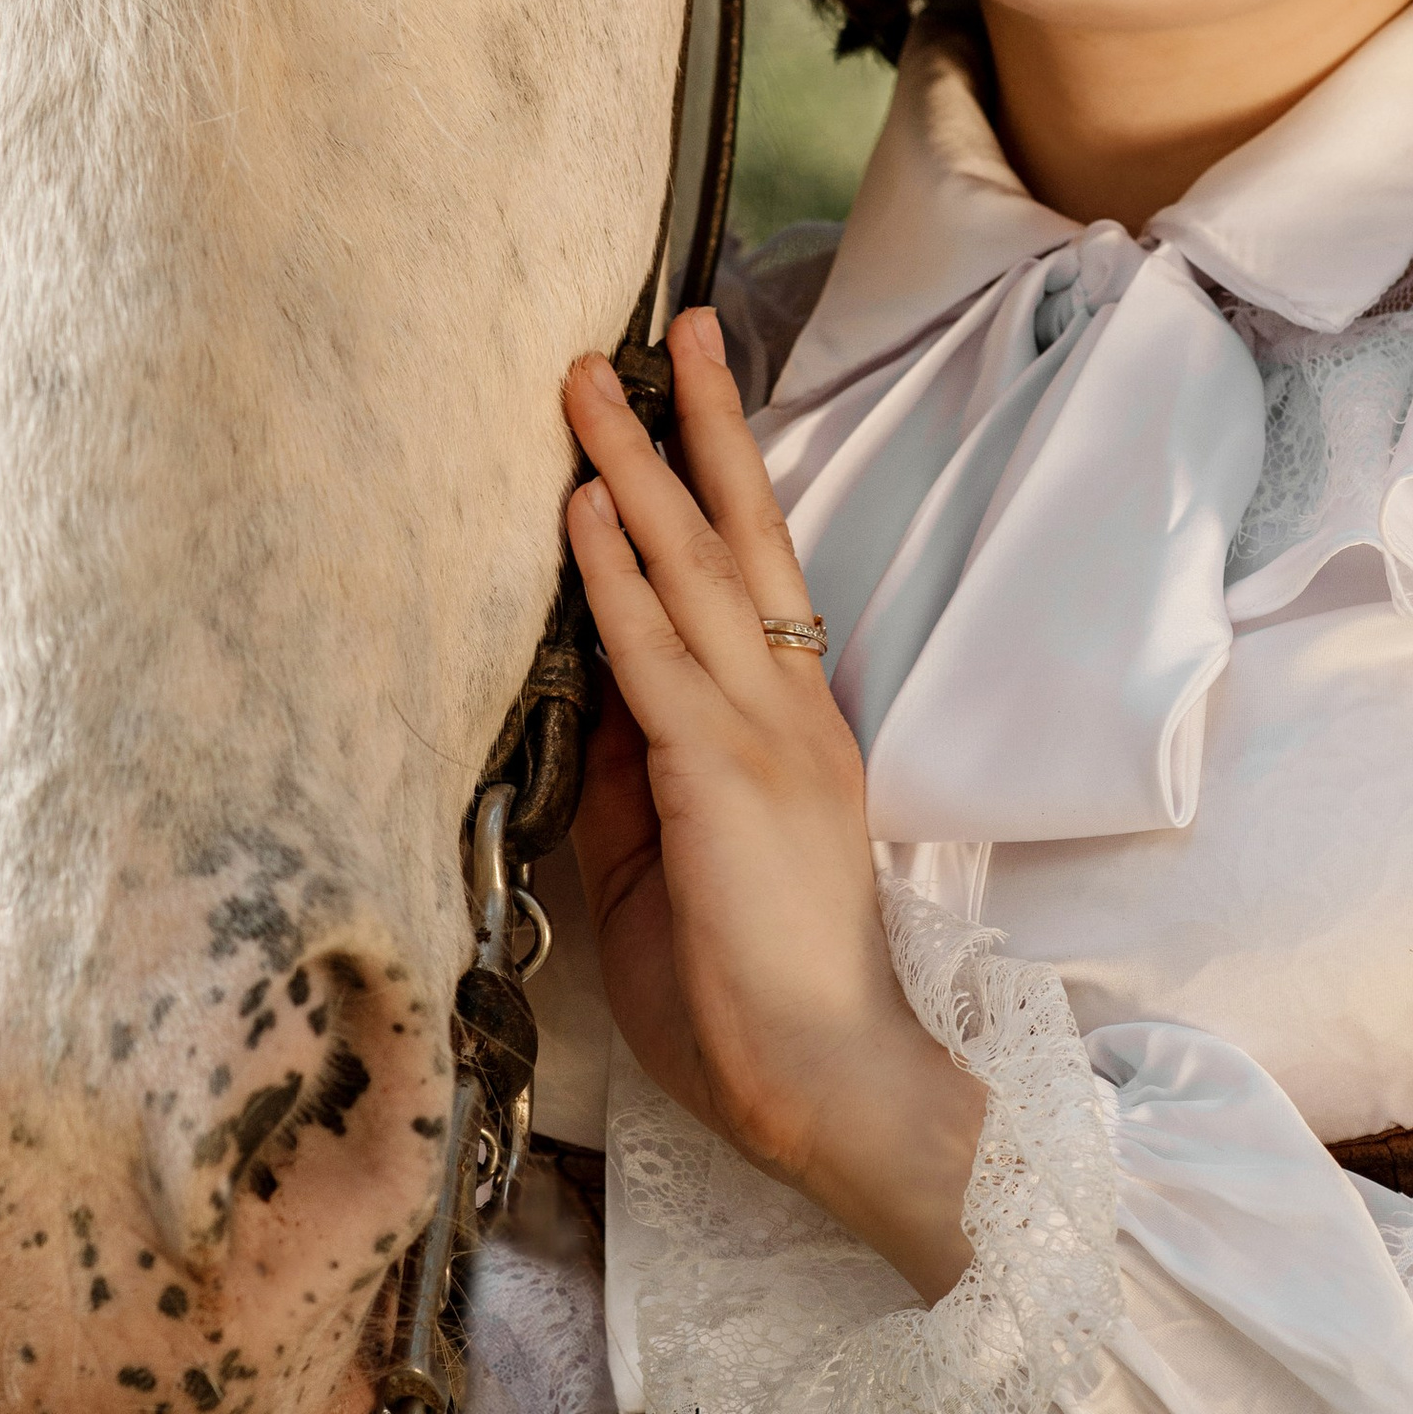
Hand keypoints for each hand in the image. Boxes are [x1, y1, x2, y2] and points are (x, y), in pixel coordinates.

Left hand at [563, 313, 982, 1302]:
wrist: (831, 1085)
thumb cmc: (749, 994)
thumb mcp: (668, 856)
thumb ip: (633, 765)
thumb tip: (581, 683)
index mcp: (792, 728)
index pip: (754, 578)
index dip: (722, 482)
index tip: (688, 399)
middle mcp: (791, 709)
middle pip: (740, 538)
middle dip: (697, 428)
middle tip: (664, 329)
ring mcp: (764, 737)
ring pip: (693, 572)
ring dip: (635, 469)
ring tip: (588, 382)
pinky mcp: (724, 781)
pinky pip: (656, 657)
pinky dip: (616, 576)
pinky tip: (586, 509)